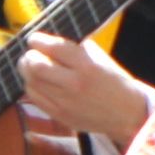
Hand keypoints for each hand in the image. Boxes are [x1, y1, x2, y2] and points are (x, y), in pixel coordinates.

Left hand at [16, 32, 152, 143]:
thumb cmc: (115, 83)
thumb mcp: (101, 59)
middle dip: (29, 56)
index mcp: (87, 66)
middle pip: (36, 66)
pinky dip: (32, 87)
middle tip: (31, 53)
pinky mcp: (61, 116)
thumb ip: (77, 48)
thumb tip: (51, 39)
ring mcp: (66, 102)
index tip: (34, 38)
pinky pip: (35, 98)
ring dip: (27, 72)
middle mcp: (75, 84)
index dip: (38, 40)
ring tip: (32, 67)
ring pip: (32, 82)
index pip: (53, 48)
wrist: (127, 115)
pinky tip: (38, 82)